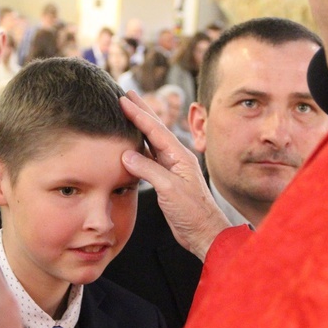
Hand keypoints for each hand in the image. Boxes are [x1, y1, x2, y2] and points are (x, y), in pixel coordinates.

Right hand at [120, 90, 230, 259]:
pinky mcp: (166, 181)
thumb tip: (127, 154)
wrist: (204, 232)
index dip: (138, 113)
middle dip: (140, 111)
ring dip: (139, 127)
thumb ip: (149, 170)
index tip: (123, 99)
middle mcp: (176, 158)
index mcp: (179, 156)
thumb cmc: (192, 213)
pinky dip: (138, 149)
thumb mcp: (169, 189)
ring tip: (126, 114)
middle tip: (126, 95)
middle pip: (155, 129)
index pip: (155, 129)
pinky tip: (130, 146)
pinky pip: (149, 158)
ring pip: (151, 142)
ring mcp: (172, 169)